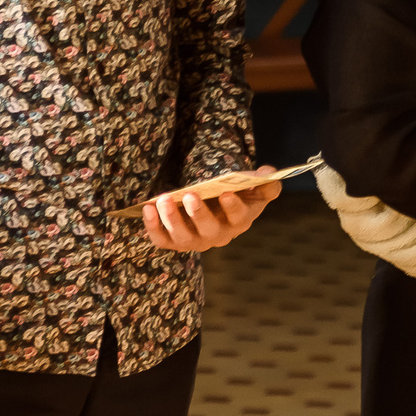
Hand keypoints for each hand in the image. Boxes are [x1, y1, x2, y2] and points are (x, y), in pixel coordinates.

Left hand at [142, 172, 282, 253]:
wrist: (213, 205)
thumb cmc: (235, 195)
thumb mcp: (254, 188)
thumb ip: (265, 182)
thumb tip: (268, 173)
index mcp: (240, 221)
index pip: (238, 217)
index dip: (232, 207)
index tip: (225, 193)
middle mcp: (217, 236)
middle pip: (208, 231)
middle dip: (198, 214)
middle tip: (189, 195)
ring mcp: (194, 241)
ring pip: (182, 237)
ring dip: (171, 219)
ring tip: (164, 199)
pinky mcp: (173, 241)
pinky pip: (161, 240)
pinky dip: (152, 227)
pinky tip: (147, 208)